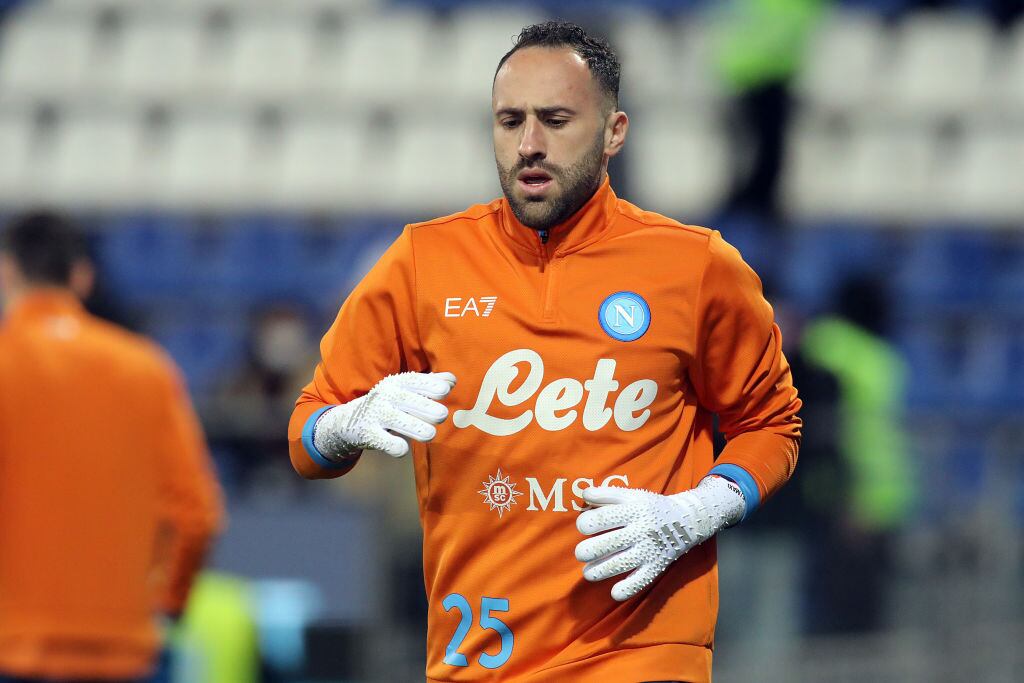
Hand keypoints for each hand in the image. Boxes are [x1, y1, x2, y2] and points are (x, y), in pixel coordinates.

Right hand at [313, 371, 455, 458]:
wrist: (349, 421)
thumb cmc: (388, 404)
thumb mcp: (405, 390)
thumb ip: (430, 384)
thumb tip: (452, 380)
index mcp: (396, 382)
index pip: (415, 381)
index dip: (431, 386)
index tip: (445, 392)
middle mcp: (385, 395)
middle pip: (409, 401)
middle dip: (428, 409)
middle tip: (441, 416)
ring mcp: (375, 414)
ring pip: (399, 421)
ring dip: (418, 429)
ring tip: (430, 434)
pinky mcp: (368, 434)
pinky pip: (385, 442)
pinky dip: (396, 446)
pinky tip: (403, 448)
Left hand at [574, 477, 743, 600]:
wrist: (686, 521)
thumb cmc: (650, 507)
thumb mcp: (632, 495)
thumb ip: (607, 494)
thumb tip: (584, 494)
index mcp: (634, 509)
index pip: (605, 517)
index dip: (587, 523)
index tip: (583, 527)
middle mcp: (642, 530)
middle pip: (611, 542)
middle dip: (589, 550)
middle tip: (581, 553)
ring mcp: (650, 550)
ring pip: (622, 564)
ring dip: (600, 571)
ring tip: (588, 573)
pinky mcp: (657, 567)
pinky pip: (641, 581)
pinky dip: (627, 590)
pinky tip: (614, 592)